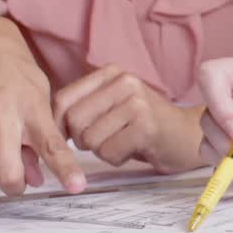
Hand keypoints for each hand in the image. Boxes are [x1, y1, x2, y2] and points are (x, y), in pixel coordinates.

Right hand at [0, 15, 84, 195]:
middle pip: (6, 170)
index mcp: (32, 104)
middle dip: (14, 185)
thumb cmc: (13, 70)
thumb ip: (39, 138)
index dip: (65, 169)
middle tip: (17, 182)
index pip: (52, 144)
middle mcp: (0, 108)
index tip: (76, 186)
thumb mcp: (38, 96)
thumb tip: (35, 179)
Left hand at [53, 65, 203, 173]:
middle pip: (74, 120)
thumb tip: (44, 124)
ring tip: (123, 143)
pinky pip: (109, 152)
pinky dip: (116, 158)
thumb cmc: (145, 126)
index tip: (68, 137)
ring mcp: (137, 103)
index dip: (58, 125)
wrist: (188, 137)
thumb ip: (84, 107)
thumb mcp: (113, 106)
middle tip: (105, 141)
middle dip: (83, 140)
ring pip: (90, 139)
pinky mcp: (146, 126)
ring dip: (102, 151)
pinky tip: (133, 149)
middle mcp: (125, 82)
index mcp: (112, 73)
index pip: (63, 99)